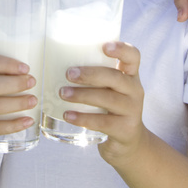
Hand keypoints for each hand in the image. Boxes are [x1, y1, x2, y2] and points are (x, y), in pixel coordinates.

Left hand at [58, 42, 145, 164]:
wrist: (127, 141)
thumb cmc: (110, 107)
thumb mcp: (108, 89)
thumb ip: (93, 76)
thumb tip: (52, 62)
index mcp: (130, 75)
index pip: (133, 56)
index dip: (122, 49)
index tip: (104, 47)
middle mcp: (134, 90)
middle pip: (115, 77)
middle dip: (90, 74)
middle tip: (69, 74)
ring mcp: (132, 110)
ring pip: (108, 99)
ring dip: (83, 95)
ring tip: (63, 94)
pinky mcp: (125, 129)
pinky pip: (103, 122)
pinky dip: (83, 118)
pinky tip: (68, 116)